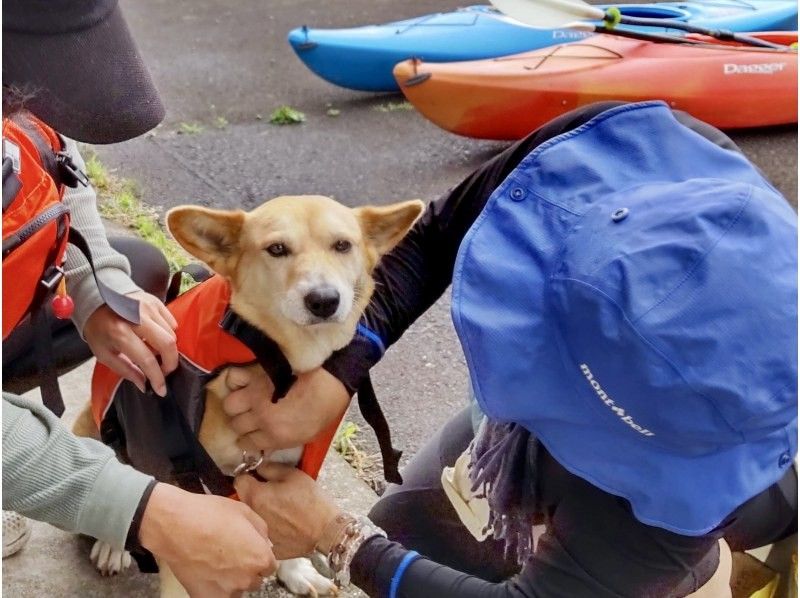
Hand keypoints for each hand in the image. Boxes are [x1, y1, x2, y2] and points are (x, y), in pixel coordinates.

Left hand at [83, 291, 177, 395]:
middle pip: (168, 344)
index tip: (161, 389)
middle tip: (165, 371)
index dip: (157, 377)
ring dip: (168, 348)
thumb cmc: (98, 330)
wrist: (95, 300)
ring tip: (156, 353)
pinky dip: (168, 333)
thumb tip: (144, 386)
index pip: (147, 359)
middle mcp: (137, 318)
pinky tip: (156, 337)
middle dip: (171, 363)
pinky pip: (171, 322)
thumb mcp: (104, 354)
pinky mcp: (155, 301)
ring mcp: (148, 307)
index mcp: (120, 334)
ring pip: (172, 333)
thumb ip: (126, 370)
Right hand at [140, 483, 276, 595]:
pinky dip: (215, 588)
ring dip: (232, 579)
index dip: (259, 555)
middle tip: (231, 553)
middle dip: (247, 568)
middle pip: (254, 579)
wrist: (175, 525)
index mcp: (260, 558)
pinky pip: (218, 595)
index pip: (269, 565)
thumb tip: (265, 543)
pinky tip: (206, 572)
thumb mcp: (244, 511)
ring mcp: (227, 591)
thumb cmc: (211, 514)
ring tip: (216, 562)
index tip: (248, 548)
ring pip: (236, 588)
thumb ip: (261, 530)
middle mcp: (247, 579)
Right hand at [223, 366, 349, 452]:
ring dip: (237, 405)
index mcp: (277, 435)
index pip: (248, 444)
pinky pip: (233, 379)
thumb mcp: (310, 434)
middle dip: (242, 424)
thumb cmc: (327, 404)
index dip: (248, 441)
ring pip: (230, 405)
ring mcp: (256, 395)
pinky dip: (235, 381)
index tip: (250, 436)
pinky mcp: (256, 374)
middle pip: (237, 425)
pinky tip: (243, 383)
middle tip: (249, 417)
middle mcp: (261, 417)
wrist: (333, 376)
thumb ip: (285, 441)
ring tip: (245, 401)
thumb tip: (268, 444)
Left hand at [234, 463, 341, 559]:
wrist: (326, 531)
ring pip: (253, 517)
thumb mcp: (292, 474)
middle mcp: (252, 515)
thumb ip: (270, 467)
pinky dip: (271, 529)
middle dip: (254, 493)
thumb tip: (258, 466)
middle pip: (244, 499)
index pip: (239, 480)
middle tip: (272, 492)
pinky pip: (265, 534)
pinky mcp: (269, 546)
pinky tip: (285, 526)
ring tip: (280, 509)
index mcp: (255, 495)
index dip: (249, 475)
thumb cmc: (310, 500)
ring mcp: (259, 533)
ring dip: (261, 511)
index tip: (259, 476)